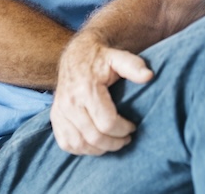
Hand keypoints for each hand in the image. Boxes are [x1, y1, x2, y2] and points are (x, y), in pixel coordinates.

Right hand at [50, 33, 153, 155]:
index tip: (133, 127)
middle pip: (94, 137)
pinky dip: (82, 149)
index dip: (124, 129)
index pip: (107, 123)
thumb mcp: (118, 57)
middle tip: (126, 139)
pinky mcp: (55, 118)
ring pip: (80, 144)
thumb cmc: (100, 58)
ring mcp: (60, 112)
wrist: (75, 55)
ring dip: (99, 149)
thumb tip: (149, 76)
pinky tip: (95, 144)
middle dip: (114, 142)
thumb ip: (134, 66)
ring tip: (113, 143)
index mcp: (86, 90)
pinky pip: (67, 144)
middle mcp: (70, 103)